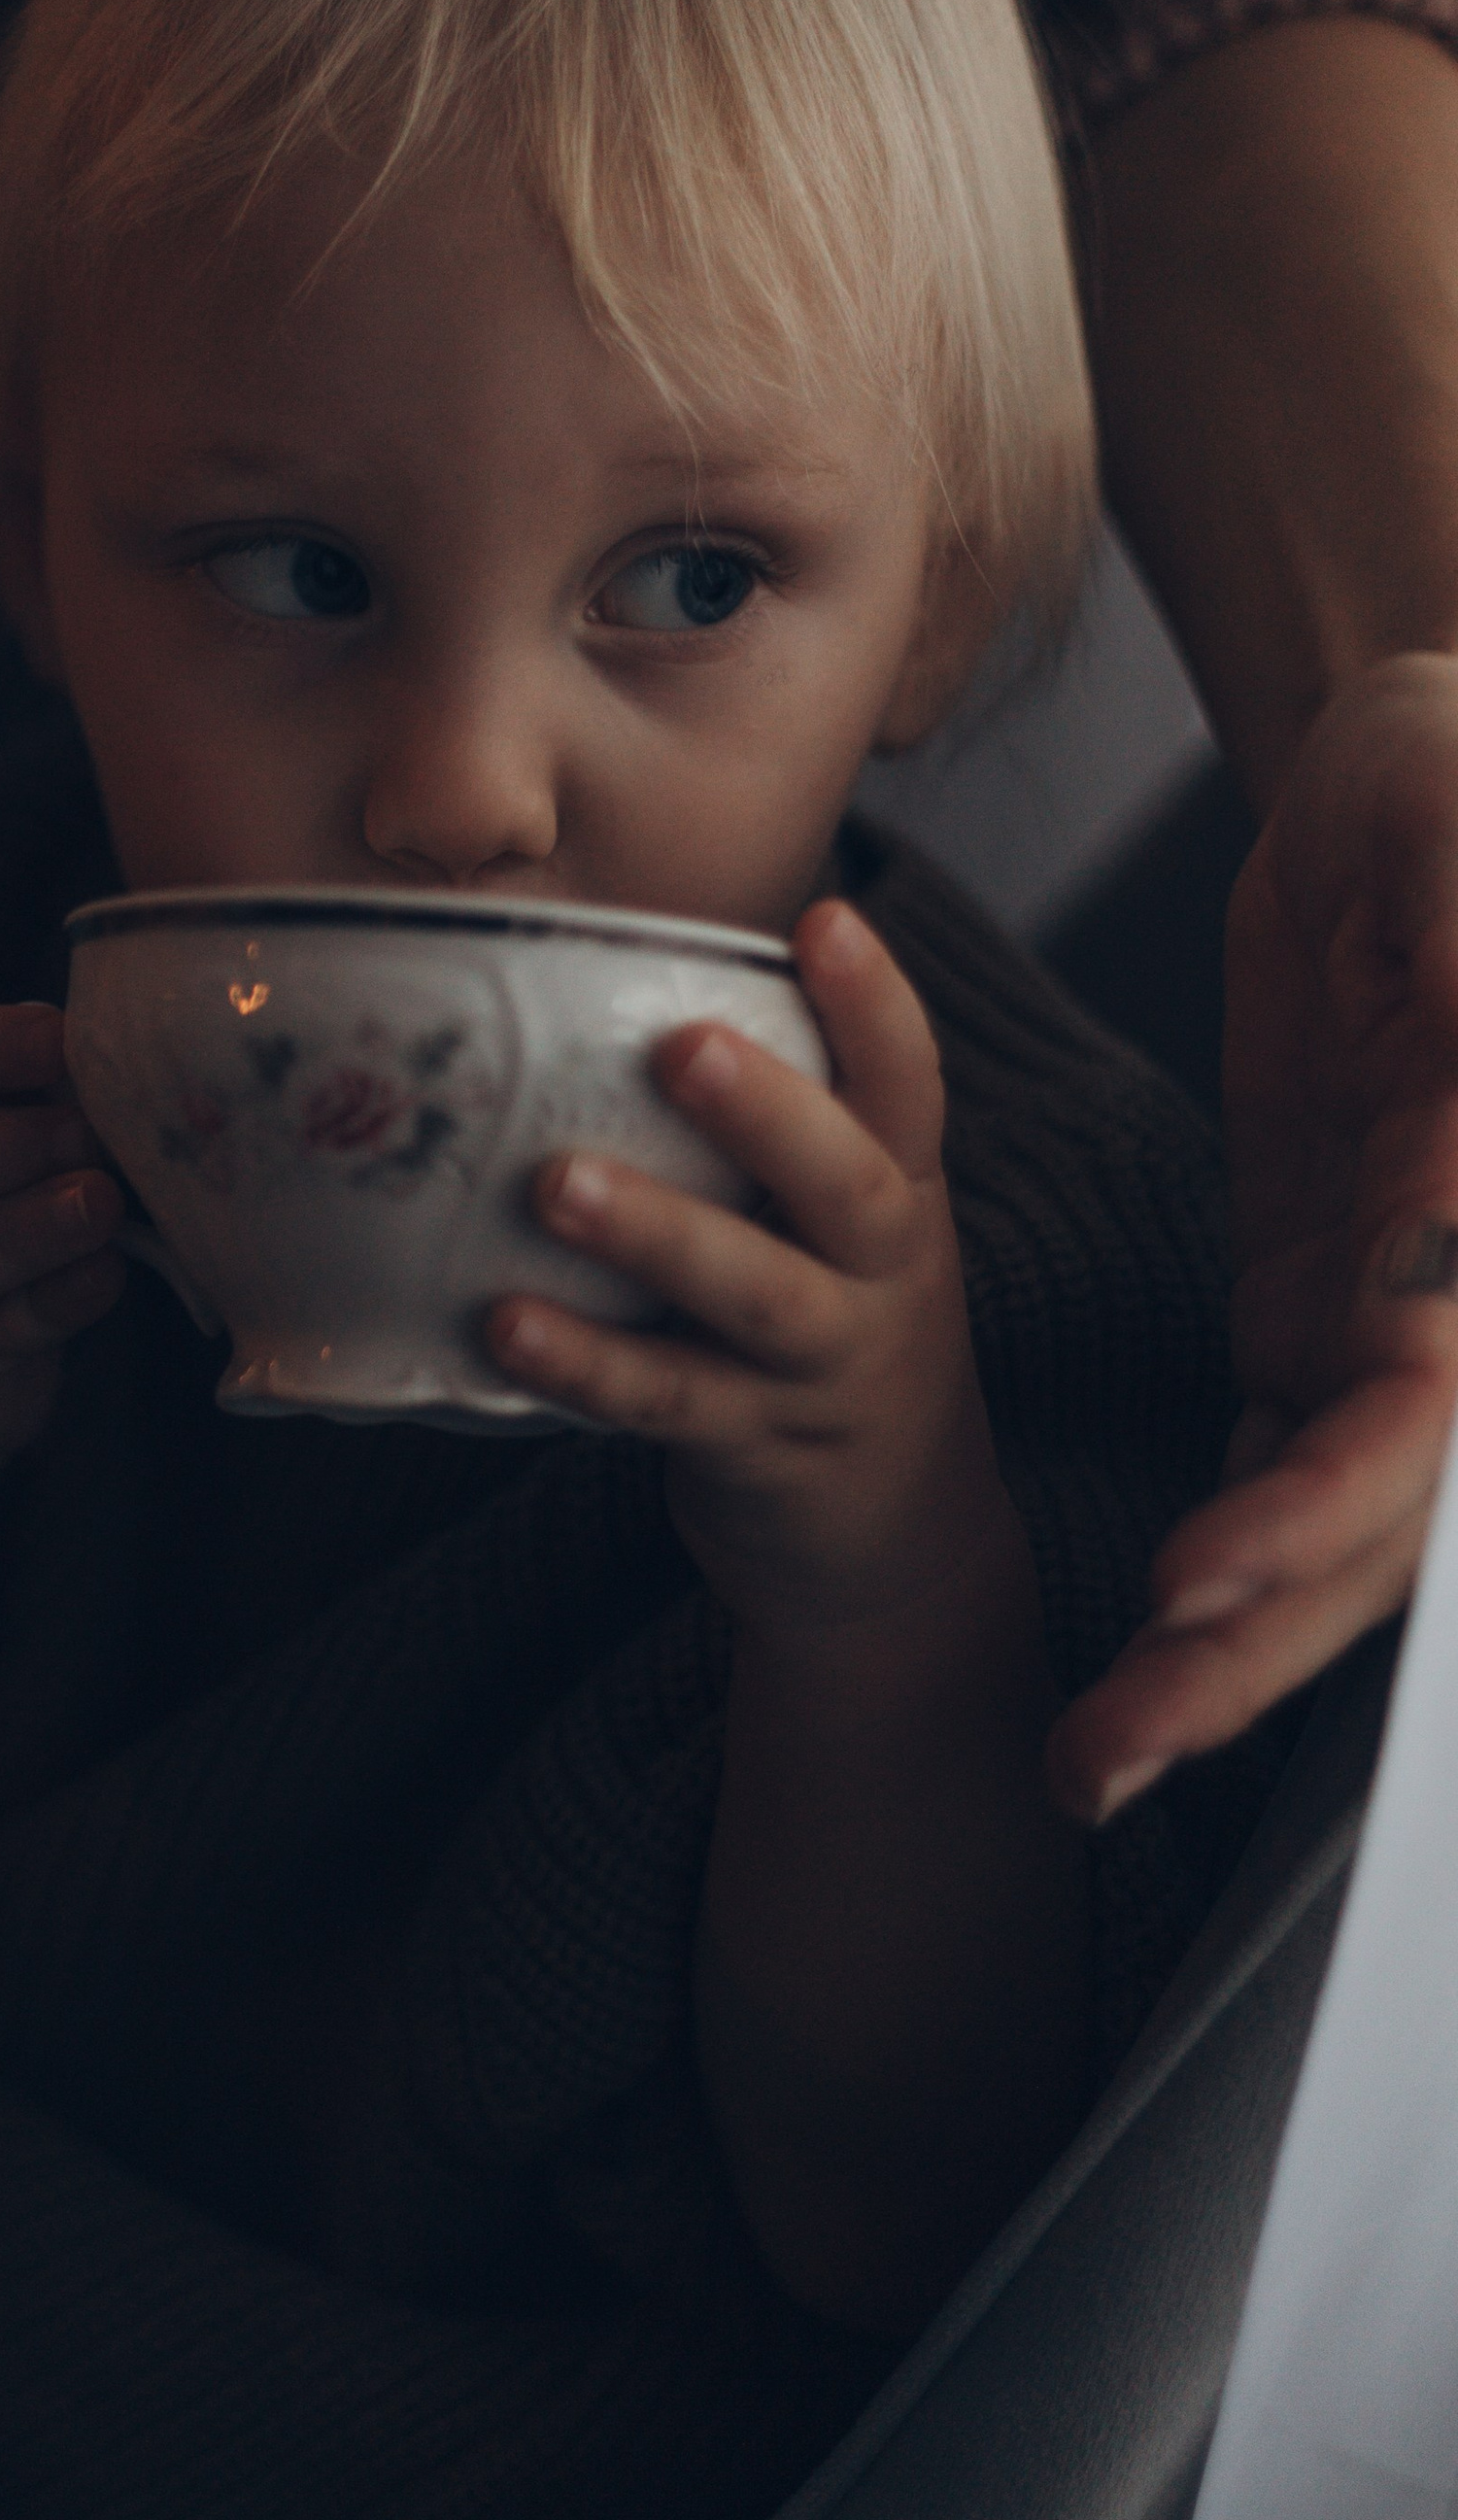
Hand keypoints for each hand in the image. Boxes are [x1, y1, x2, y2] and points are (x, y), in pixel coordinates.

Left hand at [484, 902, 1013, 1641]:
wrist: (895, 1544)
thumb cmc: (831, 1335)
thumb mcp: (839, 1234)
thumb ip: (769, 1141)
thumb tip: (606, 1000)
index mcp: (900, 1195)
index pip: (907, 1085)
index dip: (875, 1005)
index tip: (828, 918)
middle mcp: (883, 1273)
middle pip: (844, 1182)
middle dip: (768, 1110)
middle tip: (683, 1046)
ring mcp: (826, 1367)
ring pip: (752, 1293)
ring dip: (656, 1234)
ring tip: (555, 1185)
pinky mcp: (760, 1451)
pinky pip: (666, 1402)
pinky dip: (586, 1364)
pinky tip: (504, 1324)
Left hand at [1050, 654, 1457, 1817]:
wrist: (1412, 765)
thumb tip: (1448, 1175)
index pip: (1422, 1408)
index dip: (1324, 1510)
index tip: (1200, 1581)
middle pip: (1368, 1518)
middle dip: (1245, 1648)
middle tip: (1107, 1754)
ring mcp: (1396, 1309)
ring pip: (1314, 1518)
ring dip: (1217, 1649)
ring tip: (1096, 1755)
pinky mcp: (1330, 1297)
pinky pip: (1276, 1453)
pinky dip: (1215, 1560)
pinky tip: (1134, 1647)